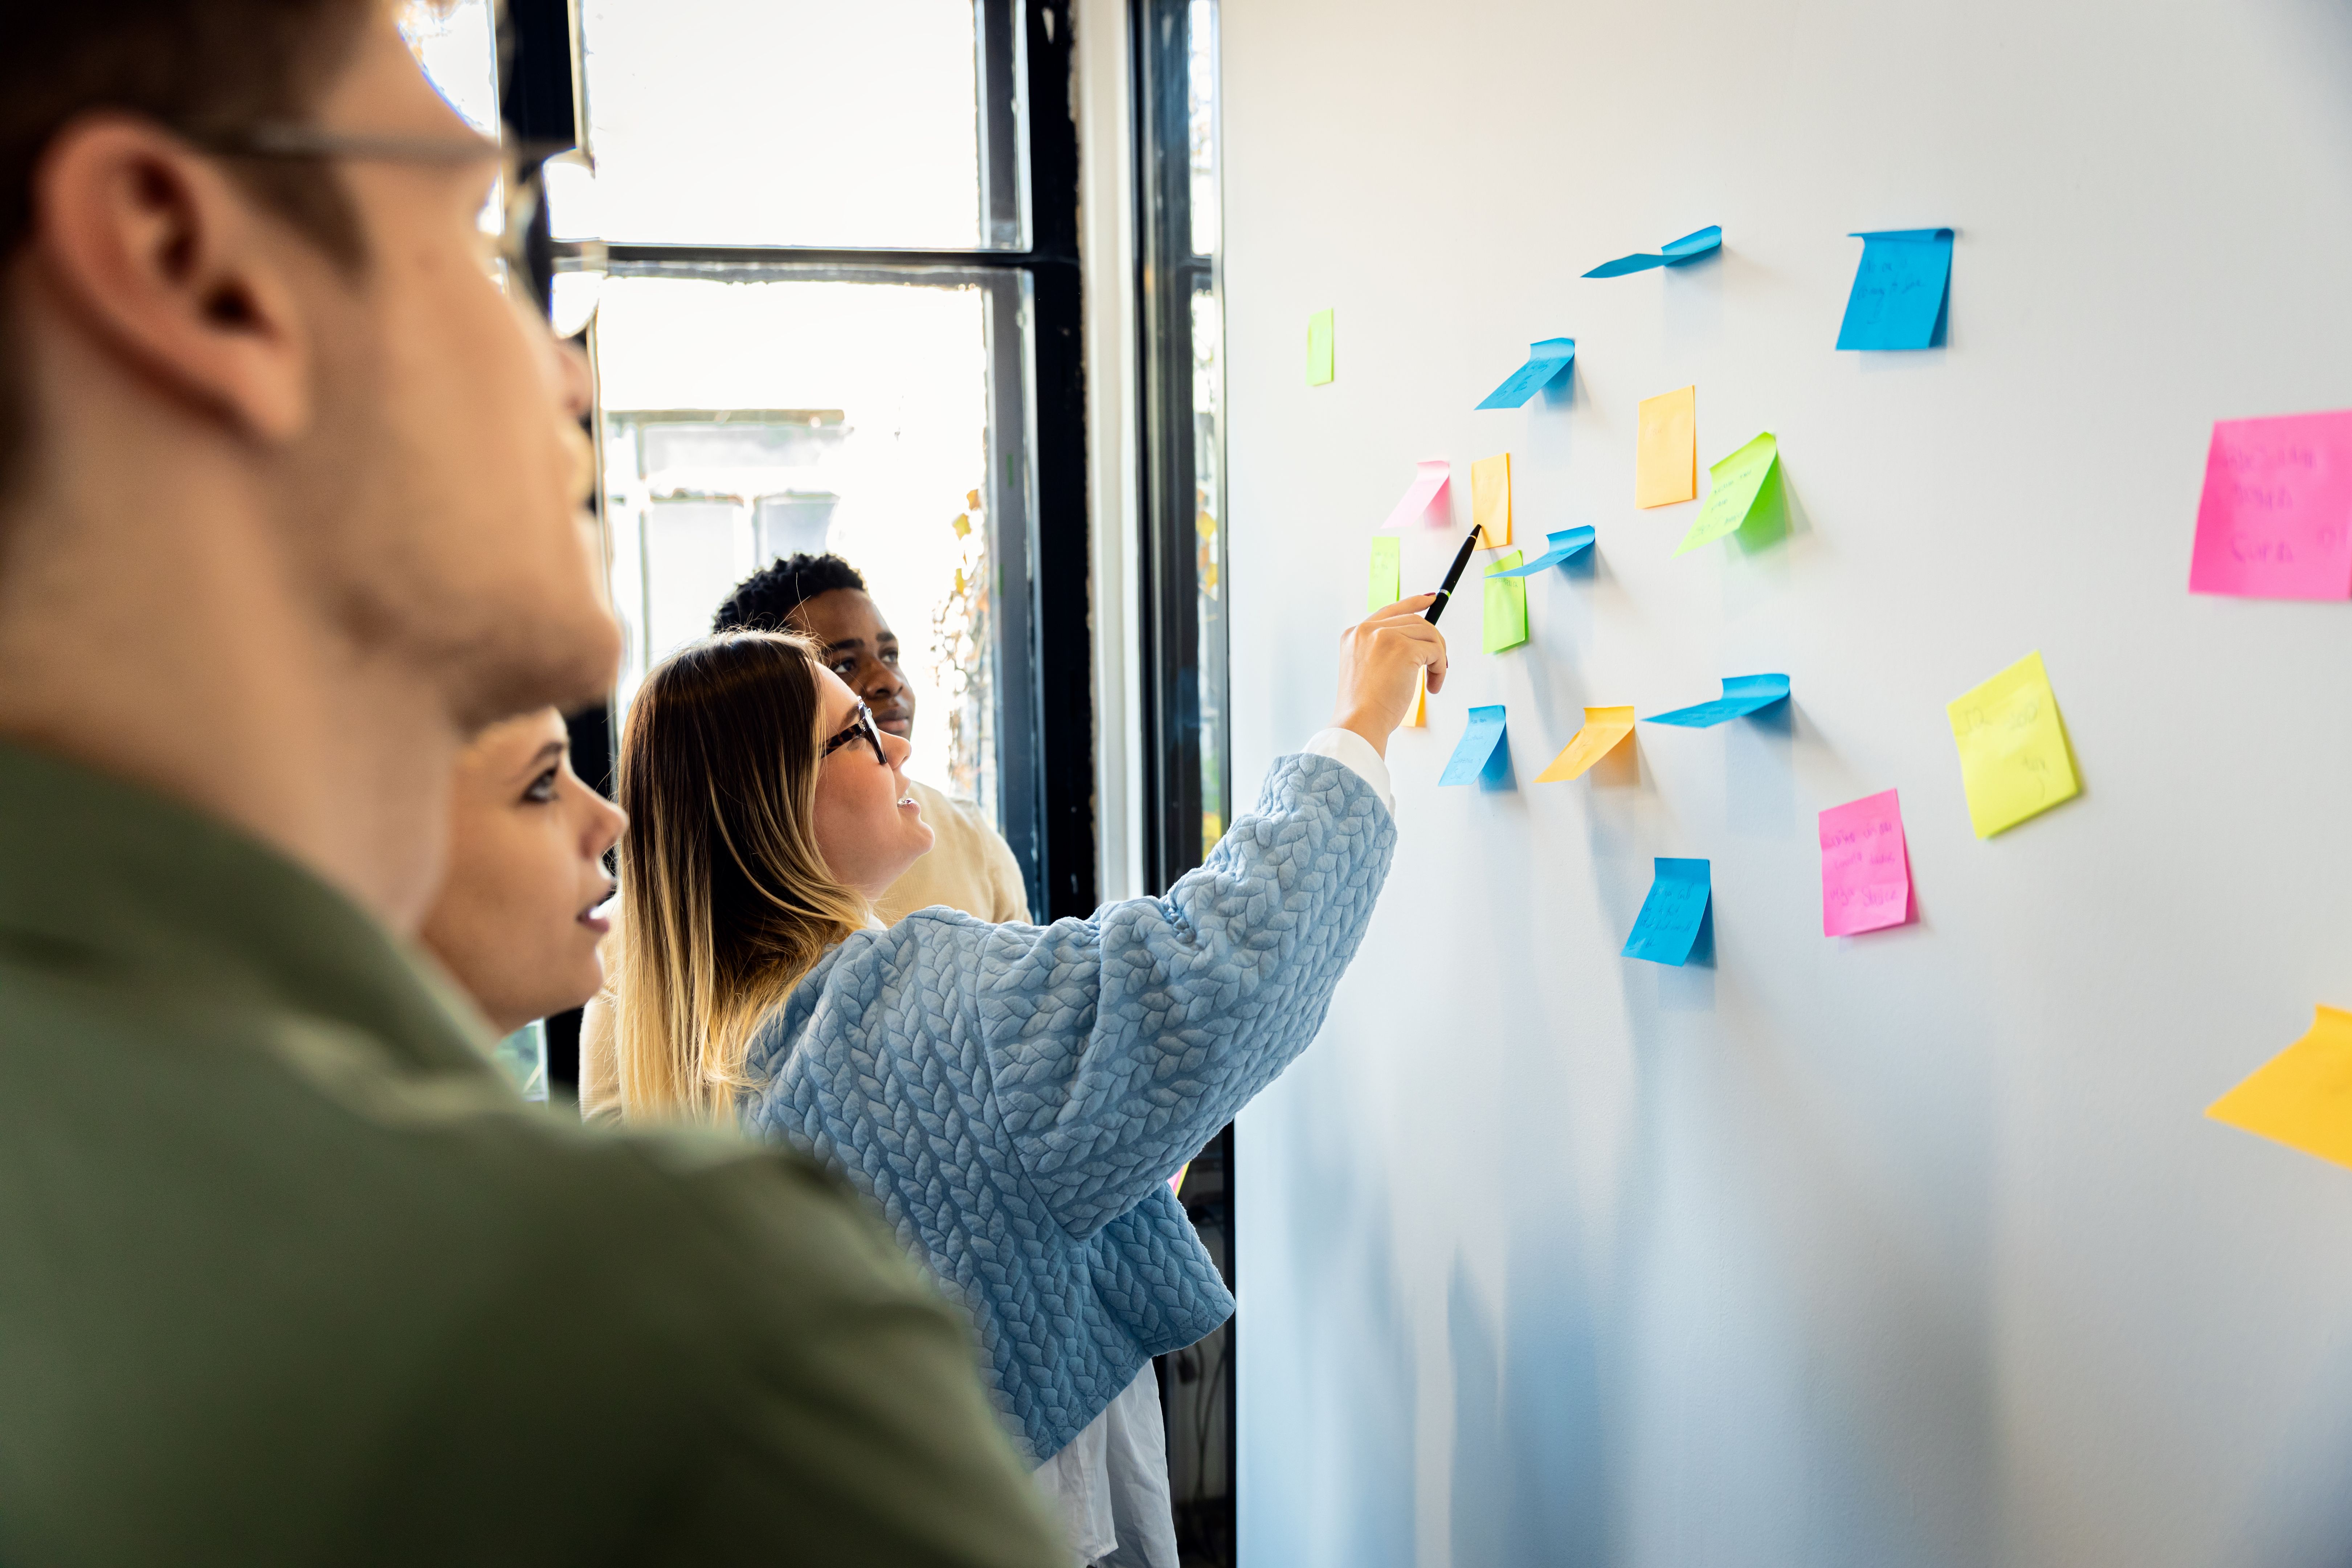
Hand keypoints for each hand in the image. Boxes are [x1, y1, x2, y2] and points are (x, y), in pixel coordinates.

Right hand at [1330, 595, 1448, 756]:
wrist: (1359, 723)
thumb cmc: (1363, 707)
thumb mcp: (1366, 670)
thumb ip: (1382, 651)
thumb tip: (1416, 645)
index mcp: (1354, 635)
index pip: (1389, 610)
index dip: (1412, 603)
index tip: (1429, 599)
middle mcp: (1367, 630)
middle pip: (1415, 621)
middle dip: (1433, 642)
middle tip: (1439, 663)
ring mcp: (1384, 636)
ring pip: (1428, 634)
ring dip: (1438, 658)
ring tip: (1433, 680)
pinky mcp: (1403, 648)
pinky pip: (1435, 651)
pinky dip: (1440, 669)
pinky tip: (1433, 686)